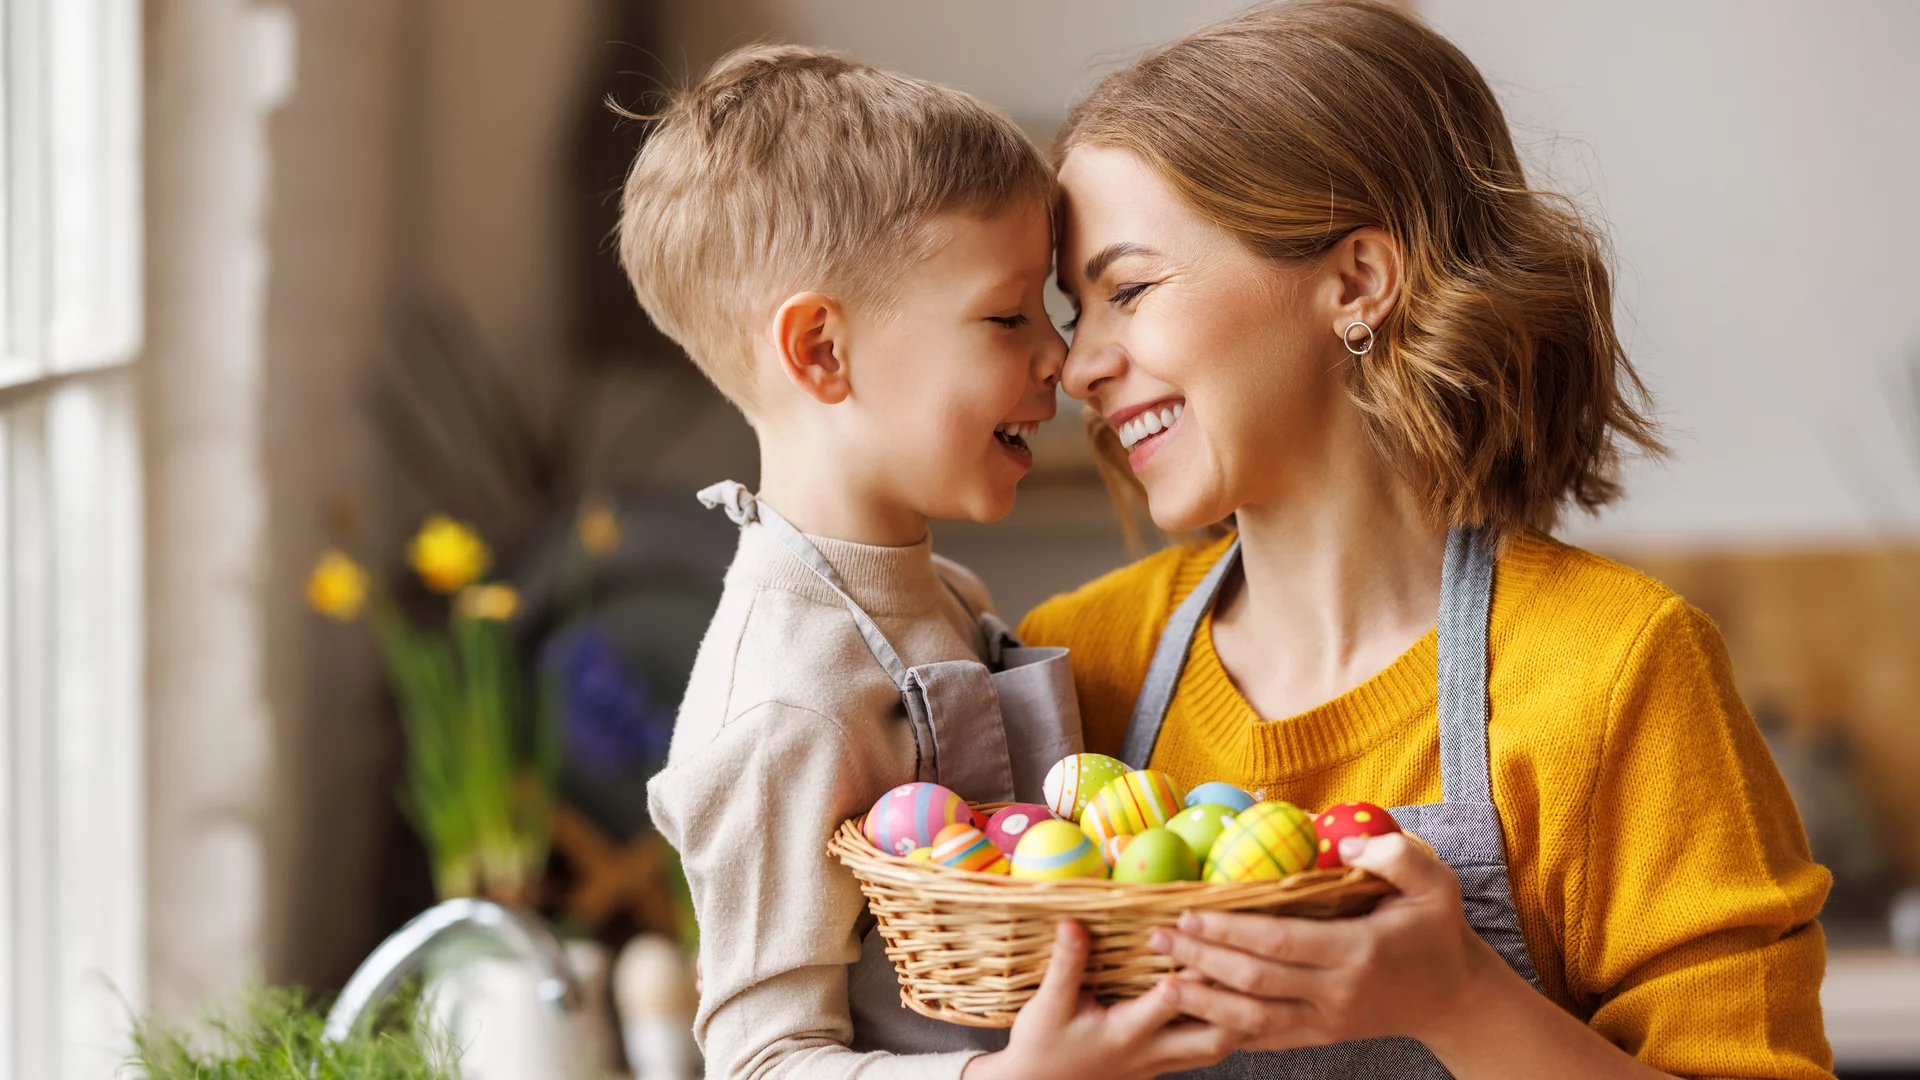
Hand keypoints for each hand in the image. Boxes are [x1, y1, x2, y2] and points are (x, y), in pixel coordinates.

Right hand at [962, 919, 1234, 1079]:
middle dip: (1236, 1003)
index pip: (1170, 1003)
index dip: (1191, 973)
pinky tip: (1230, 1006)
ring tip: (1253, 984)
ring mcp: (1157, 1064)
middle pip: (1213, 1037)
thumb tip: (1072, 923)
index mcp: (1126, 1033)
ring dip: (1237, 1019)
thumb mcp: (1048, 1004)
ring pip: (1215, 1049)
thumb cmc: (1041, 1045)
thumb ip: (1066, 964)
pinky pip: (1202, 1053)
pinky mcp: (1157, 1067)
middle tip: (1252, 965)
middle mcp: (1150, 1052)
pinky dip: (1222, 1031)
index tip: (1207, 941)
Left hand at [1147, 832, 1499, 1049]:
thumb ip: (1393, 855)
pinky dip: (1226, 1029)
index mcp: (1358, 951)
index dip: (1230, 930)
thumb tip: (1343, 843)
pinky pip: (1266, 1039)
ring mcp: (1327, 1021)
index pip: (1280, 942)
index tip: (1189, 911)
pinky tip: (1194, 1014)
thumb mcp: (1434, 882)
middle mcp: (1337, 993)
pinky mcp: (1321, 1036)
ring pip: (1253, 1020)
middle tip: (1157, 937)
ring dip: (1203, 1001)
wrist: (1456, 997)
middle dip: (1201, 959)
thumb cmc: (1438, 931)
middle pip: (1255, 981)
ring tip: (1161, 981)